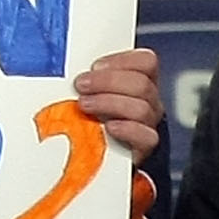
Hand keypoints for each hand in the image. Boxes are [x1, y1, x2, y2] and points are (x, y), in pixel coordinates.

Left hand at [74, 47, 162, 164]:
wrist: (96, 157)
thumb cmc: (90, 121)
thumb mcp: (90, 93)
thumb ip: (89, 79)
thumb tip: (70, 71)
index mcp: (139, 82)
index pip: (146, 62)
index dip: (122, 60)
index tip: (95, 66)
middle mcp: (148, 101)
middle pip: (141, 83)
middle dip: (107, 81)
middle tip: (82, 85)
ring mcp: (148, 124)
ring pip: (141, 108)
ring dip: (109, 103)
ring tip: (85, 106)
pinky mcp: (144, 147)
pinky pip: (146, 136)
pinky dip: (127, 129)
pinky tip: (108, 128)